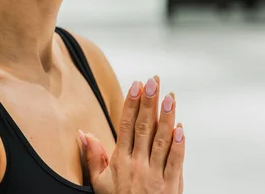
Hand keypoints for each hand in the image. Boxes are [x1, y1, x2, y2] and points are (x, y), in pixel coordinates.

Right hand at [79, 76, 184, 193]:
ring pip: (161, 140)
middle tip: (153, 81)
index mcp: (120, 161)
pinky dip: (179, 144)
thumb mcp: (100, 184)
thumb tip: (83, 134)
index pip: (126, 126)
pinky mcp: (171, 185)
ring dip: (166, 117)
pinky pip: (176, 161)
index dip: (132, 104)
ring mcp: (155, 174)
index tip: (136, 85)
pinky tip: (180, 127)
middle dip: (149, 103)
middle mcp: (138, 164)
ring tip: (169, 96)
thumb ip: (93, 157)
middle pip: (144, 128)